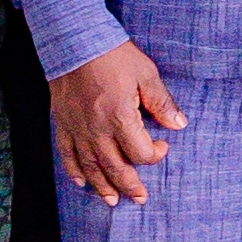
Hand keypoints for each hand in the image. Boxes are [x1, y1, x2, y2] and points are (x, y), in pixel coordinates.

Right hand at [50, 42, 190, 203]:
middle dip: (130, 186)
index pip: (140, 152)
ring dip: (103, 187)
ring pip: (90, 167)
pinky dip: (73, 171)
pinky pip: (66, 154)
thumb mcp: (145, 74)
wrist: (73, 40)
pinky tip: (81, 182)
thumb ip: (161, 102)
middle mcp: (96, 129)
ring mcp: (77, 128)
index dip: (155, 154)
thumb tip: (179, 124)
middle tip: (141, 199)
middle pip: (115, 168)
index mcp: (120, 118)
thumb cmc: (112, 55)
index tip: (162, 146)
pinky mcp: (62, 122)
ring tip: (113, 201)